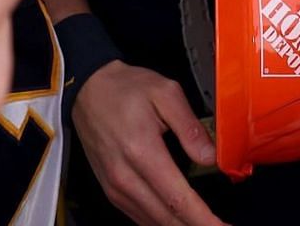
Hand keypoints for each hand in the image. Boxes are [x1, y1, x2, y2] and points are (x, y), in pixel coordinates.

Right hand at [71, 61, 225, 225]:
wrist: (88, 90)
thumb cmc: (128, 88)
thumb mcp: (167, 93)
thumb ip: (190, 128)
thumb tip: (211, 158)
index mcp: (142, 152)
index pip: (177, 197)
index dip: (202, 217)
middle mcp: (125, 176)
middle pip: (164, 215)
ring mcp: (114, 185)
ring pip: (149, 220)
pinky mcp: (110, 187)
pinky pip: (136, 214)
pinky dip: (158, 222)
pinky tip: (177, 222)